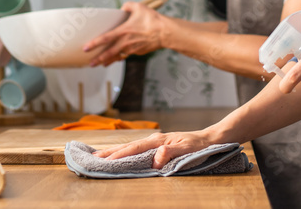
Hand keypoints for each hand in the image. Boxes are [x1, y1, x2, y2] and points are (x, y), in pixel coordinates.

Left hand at [83, 1, 167, 66]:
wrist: (165, 32)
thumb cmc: (152, 19)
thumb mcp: (138, 7)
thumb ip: (127, 6)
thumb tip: (122, 9)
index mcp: (123, 32)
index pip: (105, 39)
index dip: (94, 44)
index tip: (85, 48)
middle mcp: (125, 42)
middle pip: (108, 53)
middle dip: (98, 59)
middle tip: (90, 63)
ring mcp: (132, 49)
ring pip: (117, 56)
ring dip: (108, 60)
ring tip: (101, 64)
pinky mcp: (138, 52)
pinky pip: (127, 54)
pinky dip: (121, 56)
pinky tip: (118, 58)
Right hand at [93, 130, 214, 168]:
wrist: (209, 139)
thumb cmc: (198, 146)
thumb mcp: (186, 150)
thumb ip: (170, 154)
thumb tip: (155, 160)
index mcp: (157, 141)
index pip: (134, 149)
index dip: (118, 155)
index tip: (104, 161)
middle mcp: (153, 140)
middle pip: (127, 146)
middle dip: (109, 152)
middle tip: (91, 157)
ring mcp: (154, 142)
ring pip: (130, 147)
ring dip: (114, 151)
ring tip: (99, 155)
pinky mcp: (157, 146)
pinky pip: (137, 149)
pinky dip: (125, 151)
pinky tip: (120, 153)